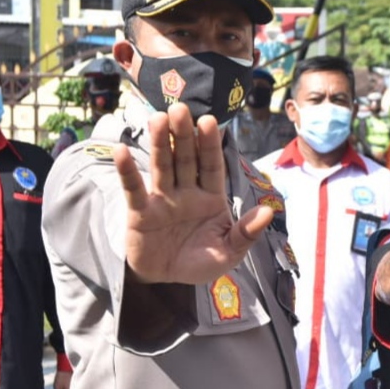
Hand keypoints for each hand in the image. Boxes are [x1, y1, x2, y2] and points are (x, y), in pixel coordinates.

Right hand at [116, 104, 272, 284]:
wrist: (166, 280)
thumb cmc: (200, 261)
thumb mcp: (228, 252)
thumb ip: (246, 233)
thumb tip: (267, 211)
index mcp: (211, 197)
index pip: (212, 165)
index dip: (210, 144)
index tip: (209, 121)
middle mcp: (186, 192)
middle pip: (186, 158)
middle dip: (184, 135)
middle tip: (181, 108)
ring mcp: (162, 199)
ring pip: (162, 166)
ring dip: (160, 144)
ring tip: (158, 118)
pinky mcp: (140, 212)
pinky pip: (134, 189)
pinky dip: (127, 172)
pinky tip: (121, 152)